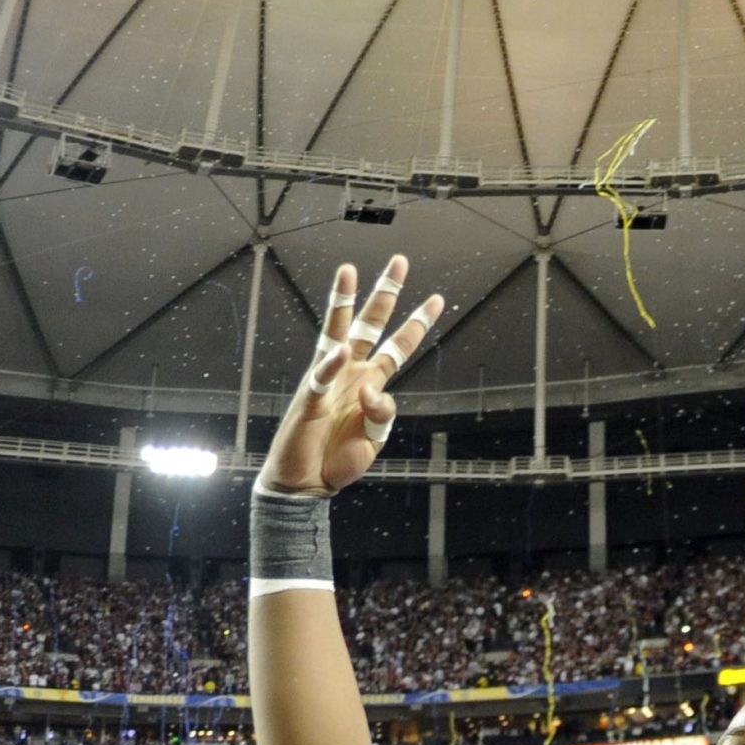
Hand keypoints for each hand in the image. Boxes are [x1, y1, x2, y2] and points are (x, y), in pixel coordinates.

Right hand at [256, 256, 445, 497]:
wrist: (307, 482)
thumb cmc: (338, 458)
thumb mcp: (375, 439)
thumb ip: (383, 413)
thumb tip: (375, 389)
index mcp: (370, 382)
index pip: (397, 346)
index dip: (416, 323)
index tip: (436, 298)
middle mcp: (351, 373)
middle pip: (369, 325)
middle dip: (384, 294)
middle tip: (399, 262)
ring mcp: (329, 382)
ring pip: (336, 332)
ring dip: (342, 301)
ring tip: (348, 270)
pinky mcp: (309, 398)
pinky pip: (321, 376)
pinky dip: (331, 365)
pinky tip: (341, 352)